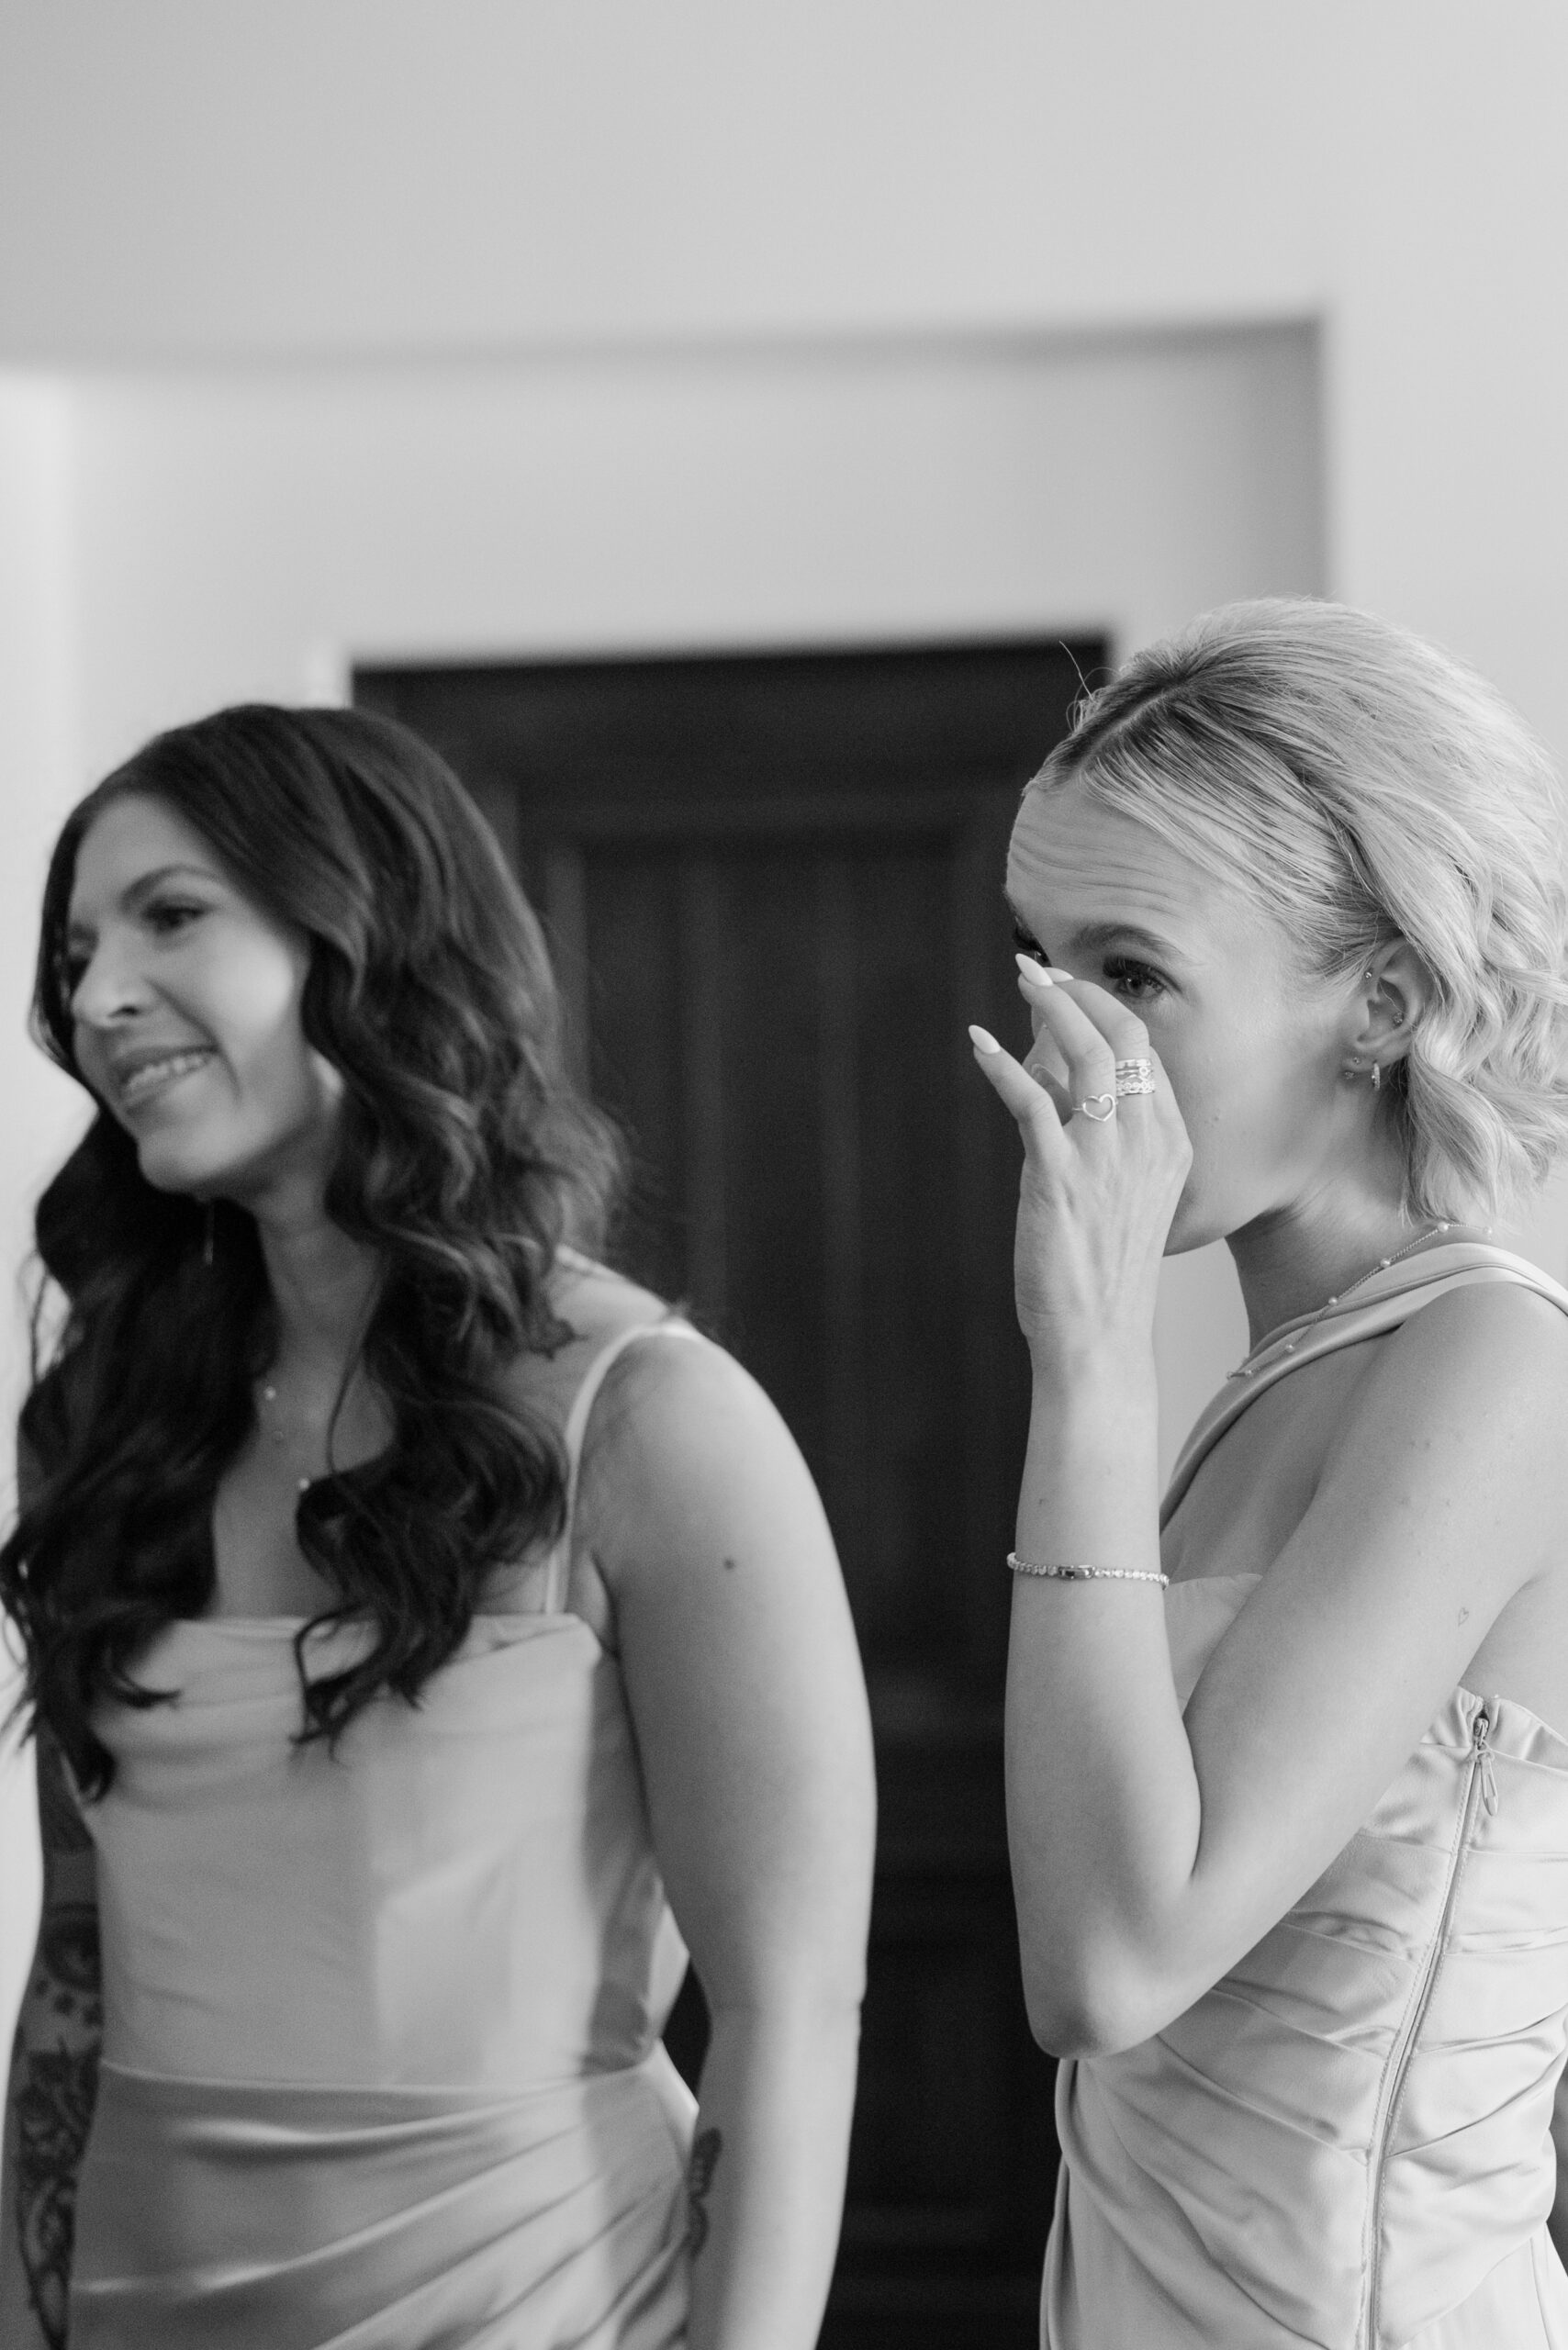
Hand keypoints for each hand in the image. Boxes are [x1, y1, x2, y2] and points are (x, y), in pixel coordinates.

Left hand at [969, 960, 1192, 1377]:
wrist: (1098, 1337)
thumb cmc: (1102, 1269)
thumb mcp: (1119, 1190)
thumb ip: (1094, 1130)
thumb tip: (1054, 1070)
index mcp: (1169, 1143)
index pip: (1144, 1052)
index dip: (1105, 1009)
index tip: (1068, 987)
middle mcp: (1147, 1142)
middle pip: (1123, 1038)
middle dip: (1080, 993)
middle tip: (1039, 970)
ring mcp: (1106, 1158)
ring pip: (1085, 1056)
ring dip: (1049, 1010)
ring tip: (1019, 984)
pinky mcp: (1060, 1178)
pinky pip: (1032, 1102)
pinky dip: (1003, 1066)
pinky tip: (980, 1044)